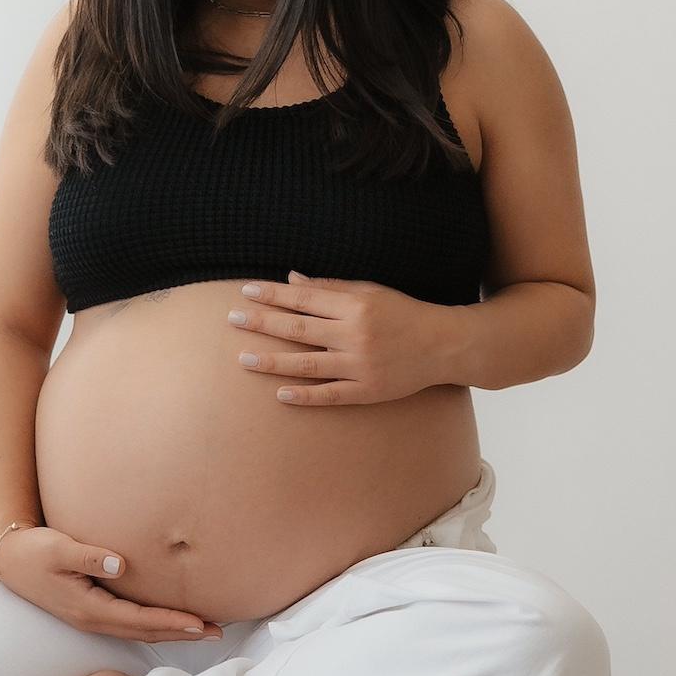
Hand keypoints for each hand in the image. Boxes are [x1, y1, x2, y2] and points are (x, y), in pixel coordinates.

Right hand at [0, 527, 221, 639]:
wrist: (8, 558)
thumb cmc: (33, 550)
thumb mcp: (57, 548)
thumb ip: (88, 556)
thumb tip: (119, 564)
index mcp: (88, 609)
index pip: (140, 620)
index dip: (172, 623)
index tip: (201, 623)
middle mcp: (93, 620)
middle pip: (146, 632)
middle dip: (182, 634)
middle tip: (218, 633)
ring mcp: (92, 618)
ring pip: (141, 630)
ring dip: (173, 632)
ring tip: (204, 629)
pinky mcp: (92, 610)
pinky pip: (132, 623)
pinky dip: (156, 624)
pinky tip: (171, 619)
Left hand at [226, 271, 449, 406]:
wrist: (444, 345)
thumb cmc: (403, 313)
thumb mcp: (370, 291)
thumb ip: (330, 287)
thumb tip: (291, 279)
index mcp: (356, 306)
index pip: (304, 298)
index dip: (273, 295)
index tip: (246, 292)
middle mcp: (355, 335)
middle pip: (299, 329)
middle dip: (262, 323)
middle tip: (232, 319)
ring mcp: (361, 366)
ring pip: (308, 364)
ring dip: (273, 362)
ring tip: (244, 359)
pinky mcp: (368, 391)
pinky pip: (330, 395)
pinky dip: (304, 396)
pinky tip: (280, 394)